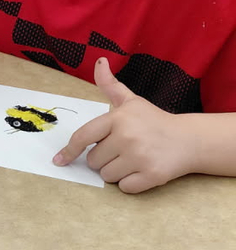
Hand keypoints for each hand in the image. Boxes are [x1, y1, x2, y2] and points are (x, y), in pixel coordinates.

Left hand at [53, 57, 195, 192]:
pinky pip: (124, 187)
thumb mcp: (130, 101)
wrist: (189, 140)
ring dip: (115, 171)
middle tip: (122, 149)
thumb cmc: (153, 120)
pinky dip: (130, 183)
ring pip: (107, 176)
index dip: (69, 150)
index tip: (59, 160)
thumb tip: (99, 61)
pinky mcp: (153, 175)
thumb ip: (110, 84)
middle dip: (103, 158)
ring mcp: (140, 157)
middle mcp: (127, 137)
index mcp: (117, 118)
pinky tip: (141, 170)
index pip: (83, 137)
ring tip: (132, 158)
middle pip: (93, 161)